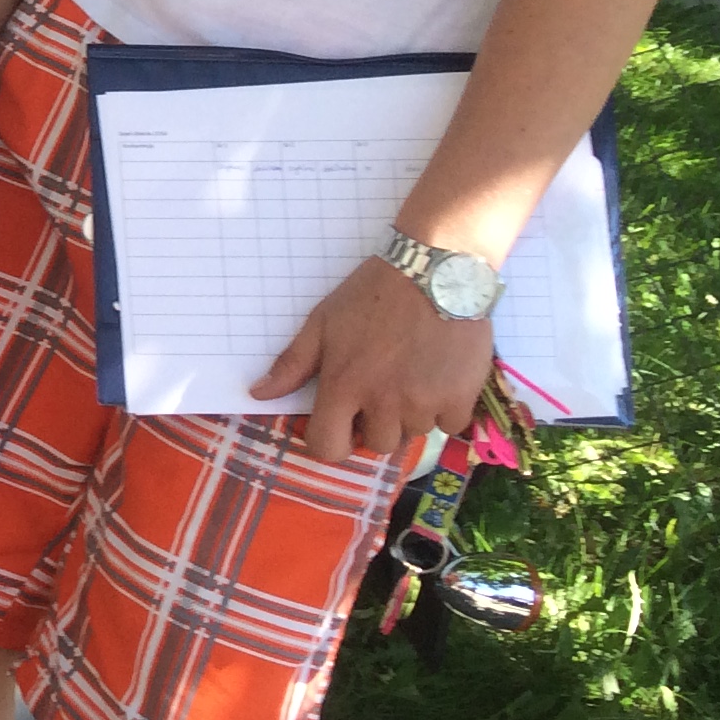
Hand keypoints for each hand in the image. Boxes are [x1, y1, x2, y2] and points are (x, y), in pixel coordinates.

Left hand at [252, 259, 494, 463]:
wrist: (436, 272)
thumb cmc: (372, 294)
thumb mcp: (323, 322)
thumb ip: (292, 364)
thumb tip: (258, 394)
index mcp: (343, 386)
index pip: (327, 447)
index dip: (331, 441)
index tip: (341, 425)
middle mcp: (383, 403)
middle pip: (377, 443)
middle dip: (376, 423)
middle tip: (383, 388)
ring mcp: (424, 403)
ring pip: (414, 434)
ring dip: (411, 415)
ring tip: (412, 375)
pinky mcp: (461, 399)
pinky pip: (449, 427)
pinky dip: (446, 409)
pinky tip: (440, 378)